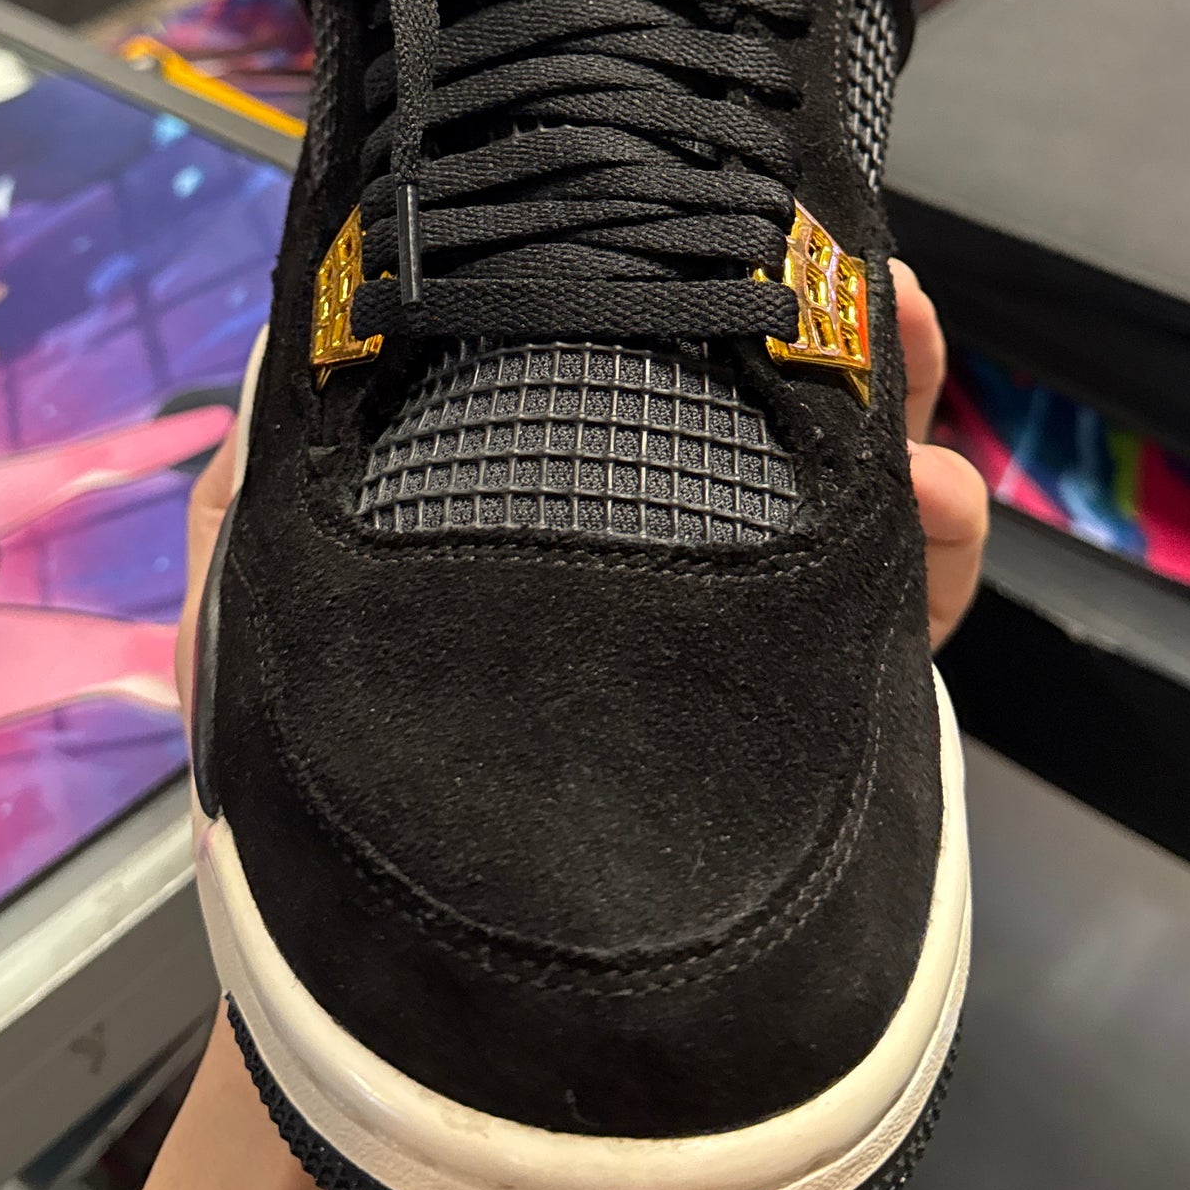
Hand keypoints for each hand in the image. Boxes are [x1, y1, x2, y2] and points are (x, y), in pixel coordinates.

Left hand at [178, 275, 988, 703]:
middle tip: (875, 280)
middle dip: (828, 326)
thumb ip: (278, 445)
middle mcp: (638, 534)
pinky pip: (884, 624)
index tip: (720, 210)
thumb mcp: (251, 572)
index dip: (681, 272)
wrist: (384, 979)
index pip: (621, 346)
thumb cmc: (299, 756)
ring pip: (841, 495)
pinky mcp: (789, 721)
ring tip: (915, 380)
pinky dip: (929, 557)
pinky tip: (938, 505)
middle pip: (757, 403)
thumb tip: (315, 303)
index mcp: (530, 480)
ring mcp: (721, 627)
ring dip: (898, 427)